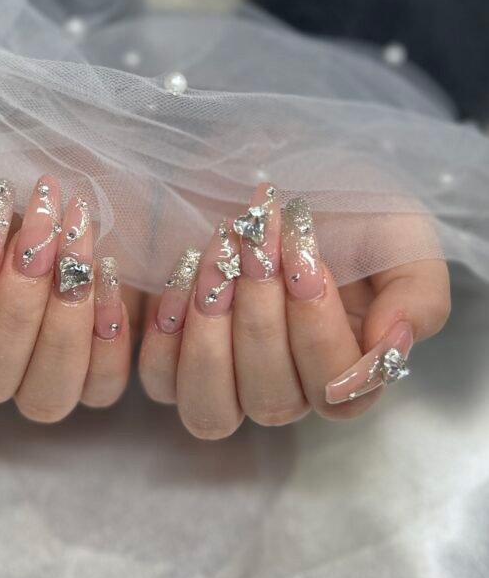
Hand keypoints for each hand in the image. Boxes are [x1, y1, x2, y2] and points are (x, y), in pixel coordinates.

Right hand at [0, 177, 136, 419]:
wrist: (49, 173)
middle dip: (16, 300)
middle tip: (37, 226)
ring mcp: (39, 373)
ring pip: (45, 397)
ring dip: (63, 320)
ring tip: (76, 245)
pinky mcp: (94, 367)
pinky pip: (101, 385)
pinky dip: (106, 337)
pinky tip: (107, 272)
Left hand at [139, 183, 450, 438]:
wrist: (266, 166)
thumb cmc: (337, 201)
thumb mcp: (397, 231)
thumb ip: (417, 291)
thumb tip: (392, 345)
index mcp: (343, 365)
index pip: (336, 393)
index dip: (317, 333)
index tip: (305, 259)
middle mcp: (284, 385)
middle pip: (271, 400)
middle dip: (260, 318)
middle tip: (258, 243)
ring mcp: (225, 379)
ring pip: (212, 410)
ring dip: (211, 338)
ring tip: (217, 263)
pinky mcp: (174, 358)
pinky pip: (161, 382)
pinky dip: (168, 337)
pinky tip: (183, 278)